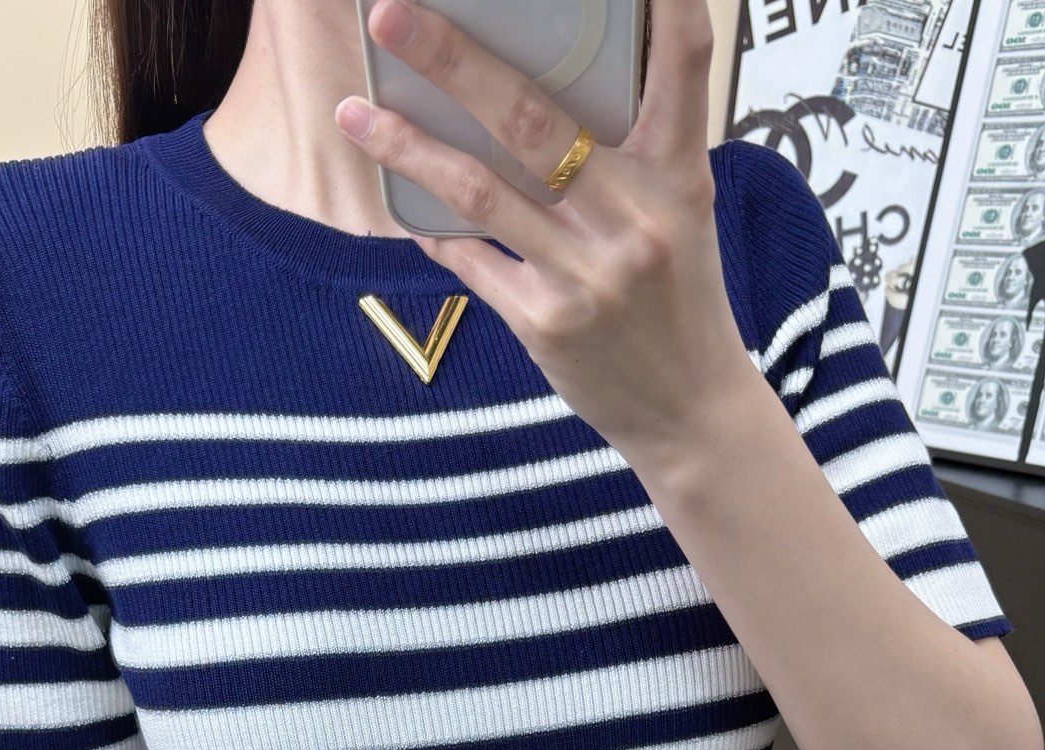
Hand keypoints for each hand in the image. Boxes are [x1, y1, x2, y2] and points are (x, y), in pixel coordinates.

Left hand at [337, 0, 748, 468]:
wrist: (690, 413)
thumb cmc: (679, 303)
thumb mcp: (680, 217)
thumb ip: (630, 156)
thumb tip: (536, 97)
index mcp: (678, 176)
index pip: (686, 64)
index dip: (666, 3)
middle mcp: (635, 217)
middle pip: (532, 119)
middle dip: (453, 59)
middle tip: (390, 13)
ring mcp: (588, 273)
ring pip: (481, 190)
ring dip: (409, 146)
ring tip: (355, 113)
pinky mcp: (547, 322)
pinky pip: (472, 261)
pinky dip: (435, 231)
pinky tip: (401, 206)